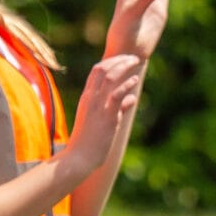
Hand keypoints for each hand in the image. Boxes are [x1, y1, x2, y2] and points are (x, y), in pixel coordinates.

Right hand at [65, 54, 146, 174]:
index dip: (111, 62)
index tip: (124, 59)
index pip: (96, 71)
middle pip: (103, 69)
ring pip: (110, 78)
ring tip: (137, 63)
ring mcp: (98, 107)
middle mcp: (91, 99)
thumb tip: (131, 100)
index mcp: (87, 98)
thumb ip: (115, 108)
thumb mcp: (99, 120)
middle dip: (119, 60)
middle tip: (133, 58)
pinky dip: (127, 86)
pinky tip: (135, 81)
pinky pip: (117, 96)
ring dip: (124, 68)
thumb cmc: (88, 142)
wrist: (78, 158)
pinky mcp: (107, 118)